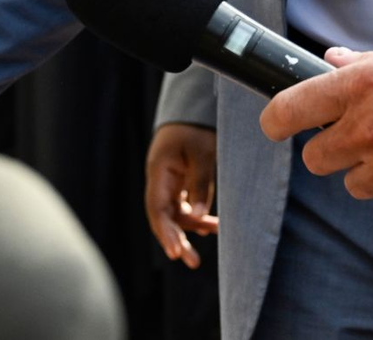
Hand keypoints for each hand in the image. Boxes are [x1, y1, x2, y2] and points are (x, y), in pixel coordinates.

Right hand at [144, 123, 218, 268]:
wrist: (196, 110)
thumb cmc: (198, 128)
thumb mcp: (204, 153)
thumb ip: (200, 184)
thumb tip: (199, 218)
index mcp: (159, 170)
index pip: (157, 207)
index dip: (165, 232)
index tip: (176, 252)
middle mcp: (160, 179)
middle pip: (163, 216)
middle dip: (176, 239)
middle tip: (193, 262)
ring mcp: (169, 181)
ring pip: (176, 213)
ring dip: (192, 226)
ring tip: (215, 231)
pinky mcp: (180, 182)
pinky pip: (185, 205)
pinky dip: (197, 215)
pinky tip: (212, 224)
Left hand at [259, 41, 372, 215]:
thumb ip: (363, 65)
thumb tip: (331, 60)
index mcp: (361, 87)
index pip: (290, 110)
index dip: (275, 120)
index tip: (276, 124)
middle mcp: (368, 130)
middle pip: (316, 158)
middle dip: (330, 149)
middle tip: (357, 136)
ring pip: (355, 183)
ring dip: (370, 170)